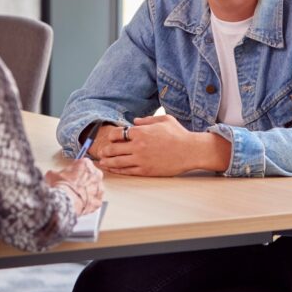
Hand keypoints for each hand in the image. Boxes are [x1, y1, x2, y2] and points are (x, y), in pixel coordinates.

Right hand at [45, 159, 103, 214]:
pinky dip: (88, 202)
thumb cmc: (61, 187)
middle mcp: (96, 173)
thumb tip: (52, 175)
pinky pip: (94, 200)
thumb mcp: (52, 175)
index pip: (81, 164)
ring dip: (87, 191)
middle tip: (73, 185)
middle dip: (83, 180)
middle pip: (90, 175)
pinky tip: (80, 203)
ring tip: (76, 195)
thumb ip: (56, 173)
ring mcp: (99, 187)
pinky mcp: (99, 200)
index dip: (75, 170)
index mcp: (86, 163)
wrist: (66, 202)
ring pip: (94, 188)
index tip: (70, 174)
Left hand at [95, 115, 230, 175]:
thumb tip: (135, 121)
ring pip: (117, 161)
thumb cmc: (179, 134)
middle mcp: (138, 146)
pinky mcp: (146, 170)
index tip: (112, 138)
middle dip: (105, 150)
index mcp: (141, 132)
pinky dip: (117, 170)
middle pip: (114, 148)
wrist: (190, 151)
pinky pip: (127, 171)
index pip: (118, 134)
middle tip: (101, 152)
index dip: (112, 136)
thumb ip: (147, 120)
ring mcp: (141, 159)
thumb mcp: (164, 120)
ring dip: (107, 162)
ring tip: (101, 162)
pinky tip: (112, 169)